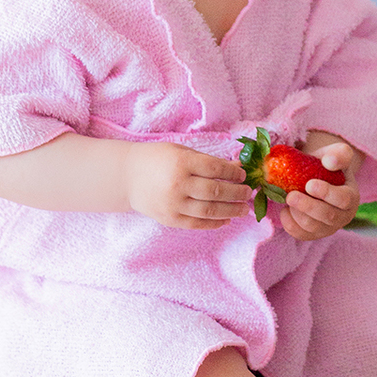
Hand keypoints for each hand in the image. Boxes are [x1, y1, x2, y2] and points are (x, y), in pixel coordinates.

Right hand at [126, 141, 252, 230]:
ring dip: (231, 211)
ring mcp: (173, 204)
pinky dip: (214, 223)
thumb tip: (237, 168)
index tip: (243, 176)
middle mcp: (178, 184)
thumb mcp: (182, 152)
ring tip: (243, 209)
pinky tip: (226, 220)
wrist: (127, 176)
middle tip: (248, 193)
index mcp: (181, 162)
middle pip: (216, 191)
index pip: (216, 169)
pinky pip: (197, 224)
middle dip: (237, 193)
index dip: (233, 174)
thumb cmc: (157, 159)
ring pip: (210, 210)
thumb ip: (209, 161)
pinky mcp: (169, 219)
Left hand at [280, 140, 360, 242]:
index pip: (344, 200)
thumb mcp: (336, 154)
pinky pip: (300, 234)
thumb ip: (339, 154)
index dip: (327, 193)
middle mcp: (343, 216)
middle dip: (308, 206)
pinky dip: (289, 223)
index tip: (309, 184)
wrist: (315, 175)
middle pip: (328, 217)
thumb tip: (330, 162)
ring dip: (297, 214)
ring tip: (288, 198)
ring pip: (312, 227)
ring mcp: (328, 228)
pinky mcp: (313, 234)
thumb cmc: (328, 164)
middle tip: (291, 195)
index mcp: (352, 197)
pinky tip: (285, 209)